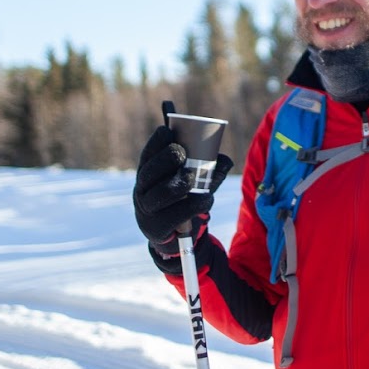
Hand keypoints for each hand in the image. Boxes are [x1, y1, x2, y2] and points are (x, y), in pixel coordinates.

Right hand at [133, 121, 232, 266]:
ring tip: (192, 178)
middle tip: (181, 153)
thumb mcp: (191, 184)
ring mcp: (147, 210)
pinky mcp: (157, 228)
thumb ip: (207, 171)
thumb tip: (226, 160)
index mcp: (148, 174)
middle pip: (149, 172)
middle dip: (164, 160)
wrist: (173, 236)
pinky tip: (207, 200)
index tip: (167, 131)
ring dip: (178, 183)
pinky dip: (193, 206)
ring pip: (160, 194)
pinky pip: (175, 216)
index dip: (155, 142)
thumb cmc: (181, 200)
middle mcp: (142, 190)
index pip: (147, 155)